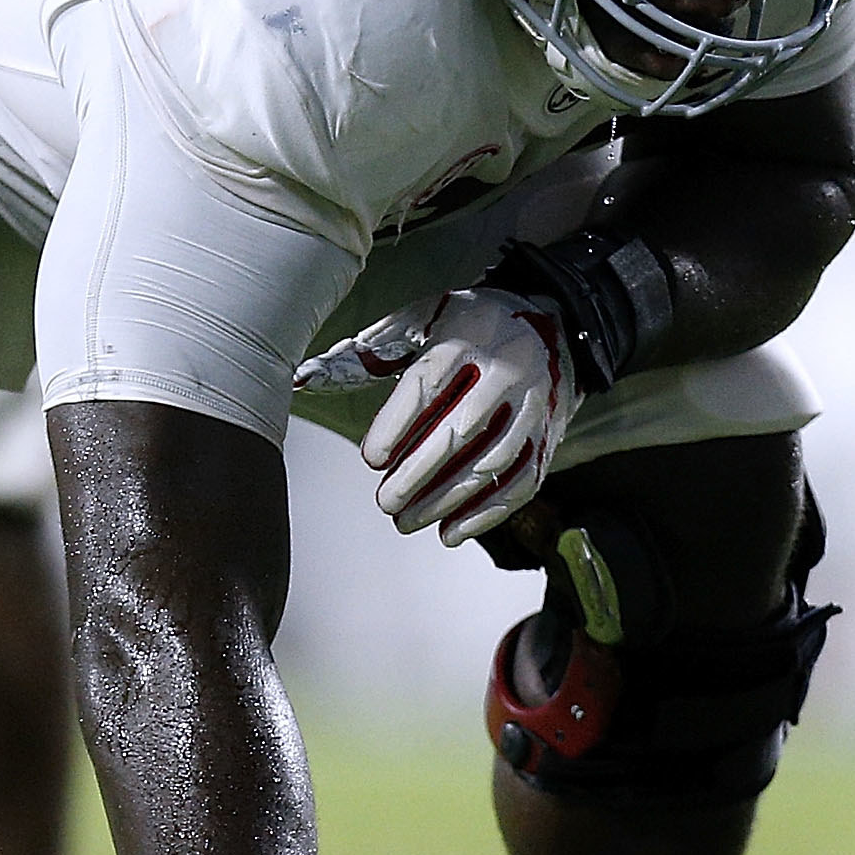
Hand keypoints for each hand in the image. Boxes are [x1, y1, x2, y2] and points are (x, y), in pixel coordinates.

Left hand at [300, 288, 574, 545]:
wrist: (550, 324)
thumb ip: (368, 352)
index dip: (397, 424)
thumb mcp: (421, 320)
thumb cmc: (467, 326)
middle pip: (462, 428)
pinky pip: (523, 481)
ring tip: (406, 521)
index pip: (429, 382)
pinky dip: (487, 513)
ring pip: (493, 461)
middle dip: (419, 473)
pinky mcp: (549, 436)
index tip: (370, 459)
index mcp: (467, 335)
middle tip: (384, 503)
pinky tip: (450, 533)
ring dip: (448, 499)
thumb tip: (304, 378)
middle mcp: (507, 369)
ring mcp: (534, 405)